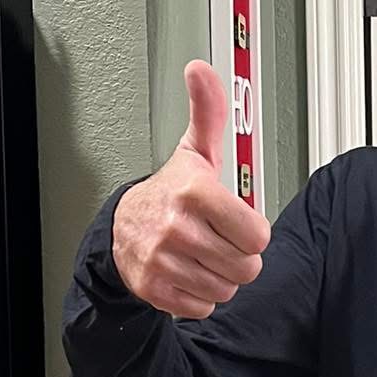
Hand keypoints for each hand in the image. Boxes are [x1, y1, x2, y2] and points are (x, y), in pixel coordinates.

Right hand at [111, 62, 269, 318]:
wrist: (120, 229)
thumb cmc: (168, 192)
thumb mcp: (194, 151)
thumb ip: (208, 113)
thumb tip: (201, 69)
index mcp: (194, 193)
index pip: (256, 235)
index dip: (253, 233)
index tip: (238, 223)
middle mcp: (176, 228)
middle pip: (245, 267)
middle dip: (239, 257)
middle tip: (221, 241)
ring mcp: (163, 261)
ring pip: (226, 289)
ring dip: (221, 277)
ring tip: (204, 255)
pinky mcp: (154, 289)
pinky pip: (202, 307)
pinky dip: (200, 296)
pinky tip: (189, 273)